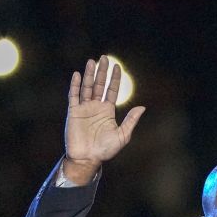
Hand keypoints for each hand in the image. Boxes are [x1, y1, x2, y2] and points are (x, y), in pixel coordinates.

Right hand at [62, 55, 145, 183]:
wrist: (88, 158)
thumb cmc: (106, 149)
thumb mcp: (123, 135)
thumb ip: (131, 120)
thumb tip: (142, 107)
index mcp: (108, 111)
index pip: (112, 91)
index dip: (114, 79)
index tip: (117, 66)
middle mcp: (96, 107)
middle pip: (100, 85)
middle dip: (102, 72)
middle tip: (105, 57)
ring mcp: (84, 108)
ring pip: (87, 87)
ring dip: (90, 74)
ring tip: (92, 61)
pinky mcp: (73, 112)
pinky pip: (74, 96)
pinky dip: (76, 85)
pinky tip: (78, 75)